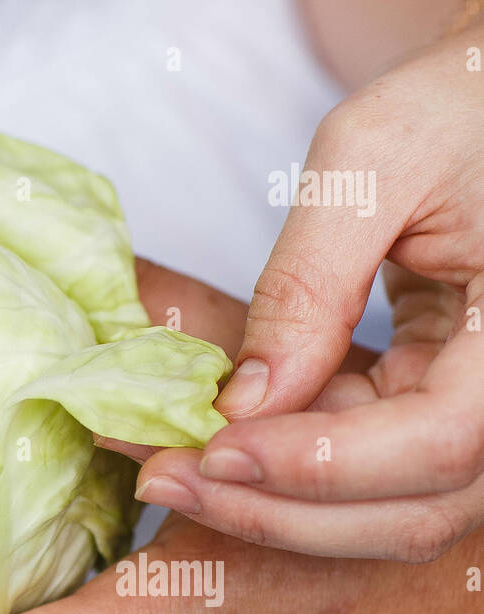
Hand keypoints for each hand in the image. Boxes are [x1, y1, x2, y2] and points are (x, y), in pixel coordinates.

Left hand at [135, 24, 483, 560]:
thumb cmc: (457, 105)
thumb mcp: (373, 162)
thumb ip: (308, 284)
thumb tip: (241, 402)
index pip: (442, 439)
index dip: (323, 461)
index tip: (215, 451)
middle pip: (413, 506)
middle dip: (276, 506)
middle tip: (160, 479)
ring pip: (389, 508)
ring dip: (273, 503)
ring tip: (166, 471)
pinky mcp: (444, 411)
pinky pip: (371, 467)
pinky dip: (287, 462)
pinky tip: (211, 443)